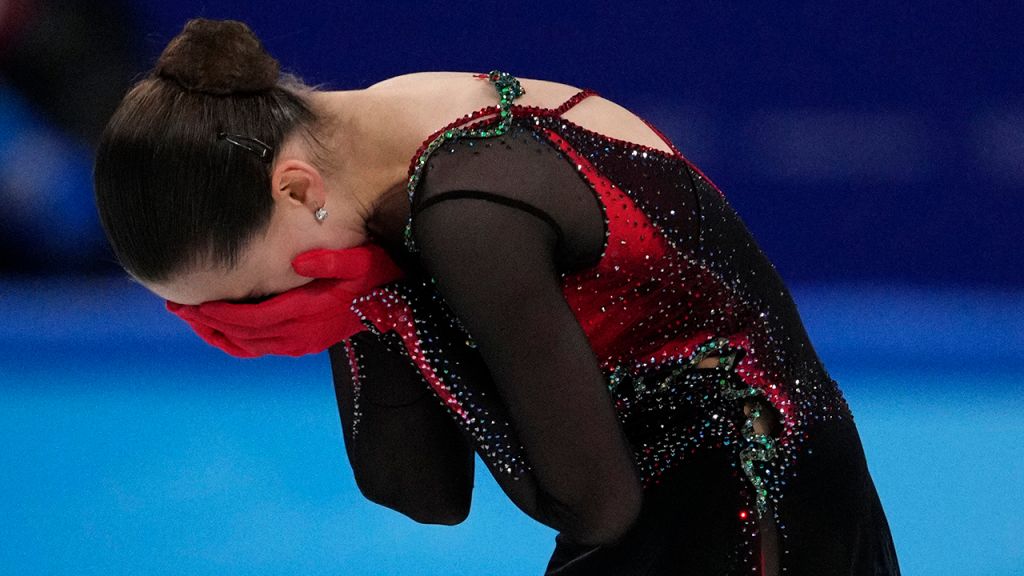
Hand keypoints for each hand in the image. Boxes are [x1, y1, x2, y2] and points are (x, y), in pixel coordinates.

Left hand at [165, 242, 406, 357]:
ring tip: (191, 319)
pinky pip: (260, 350)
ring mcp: (301, 343)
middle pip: (243, 333)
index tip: (193, 301)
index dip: (220, 312)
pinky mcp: (303, 345)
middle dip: (208, 322)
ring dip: (217, 334)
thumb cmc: (376, 274)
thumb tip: (297, 263)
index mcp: (309, 312)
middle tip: (179, 307)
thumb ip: (330, 261)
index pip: (253, 316)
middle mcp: (301, 334)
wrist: (396, 300)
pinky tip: (220, 332)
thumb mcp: (360, 260)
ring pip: (248, 346)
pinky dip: (235, 343)